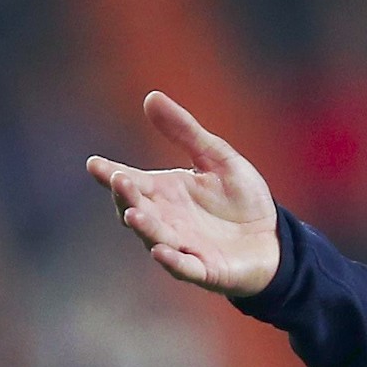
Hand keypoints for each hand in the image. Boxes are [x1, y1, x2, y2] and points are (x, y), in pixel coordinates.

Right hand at [85, 91, 279, 296]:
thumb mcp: (216, 158)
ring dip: (144, 226)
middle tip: (119, 180)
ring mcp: (182, 245)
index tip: (95, 163)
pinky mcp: (204, 269)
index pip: (132, 182)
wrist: (272, 238)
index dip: (111, 174)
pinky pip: (184, 266)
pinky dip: (171, 260)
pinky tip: (162, 250)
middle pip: (138, 209)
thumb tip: (151, 97)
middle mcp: (166, 220)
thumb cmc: (240, 199)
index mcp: (166, 193)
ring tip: (133, 213)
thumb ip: (184, 132)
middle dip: (127, 197)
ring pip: (156, 237)